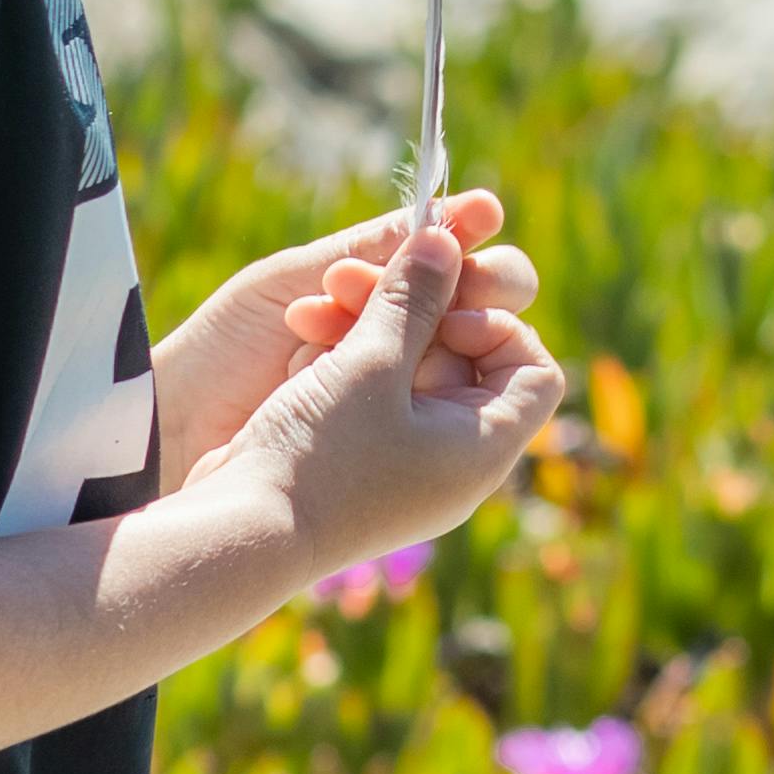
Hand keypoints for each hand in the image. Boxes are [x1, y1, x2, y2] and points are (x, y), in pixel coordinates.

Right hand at [151, 193, 534, 488]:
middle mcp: (453, 460)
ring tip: (313, 304)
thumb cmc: (319, 456)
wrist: (238, 534)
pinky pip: (366, 392)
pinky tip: (301, 344)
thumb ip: (415, 297)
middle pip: (464, 358)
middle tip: (352, 281)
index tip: (442, 315)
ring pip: (405, 367)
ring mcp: (404, 462)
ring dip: (365, 324)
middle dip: (410, 308)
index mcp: (484, 448)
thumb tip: (449, 238)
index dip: (497, 325)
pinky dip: (340, 360)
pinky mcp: (357, 459)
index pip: (534, 369)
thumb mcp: (372, 364)